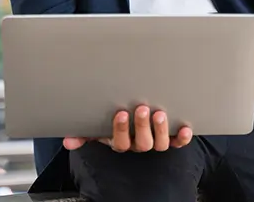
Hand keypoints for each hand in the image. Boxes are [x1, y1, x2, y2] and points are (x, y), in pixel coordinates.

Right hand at [62, 106, 193, 152]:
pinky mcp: (172, 138)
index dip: (120, 129)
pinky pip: (178, 143)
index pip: (119, 142)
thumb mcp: (97, 127)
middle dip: (142, 126)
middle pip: (142, 144)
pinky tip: (185, 128)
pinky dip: (182, 137)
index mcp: (121, 141)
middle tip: (142, 108)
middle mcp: (139, 143)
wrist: (138, 120)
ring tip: (160, 114)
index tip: (120, 112)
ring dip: (160, 130)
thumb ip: (83, 132)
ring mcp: (156, 141)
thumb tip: (68, 140)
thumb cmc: (116, 120)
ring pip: (159, 144)